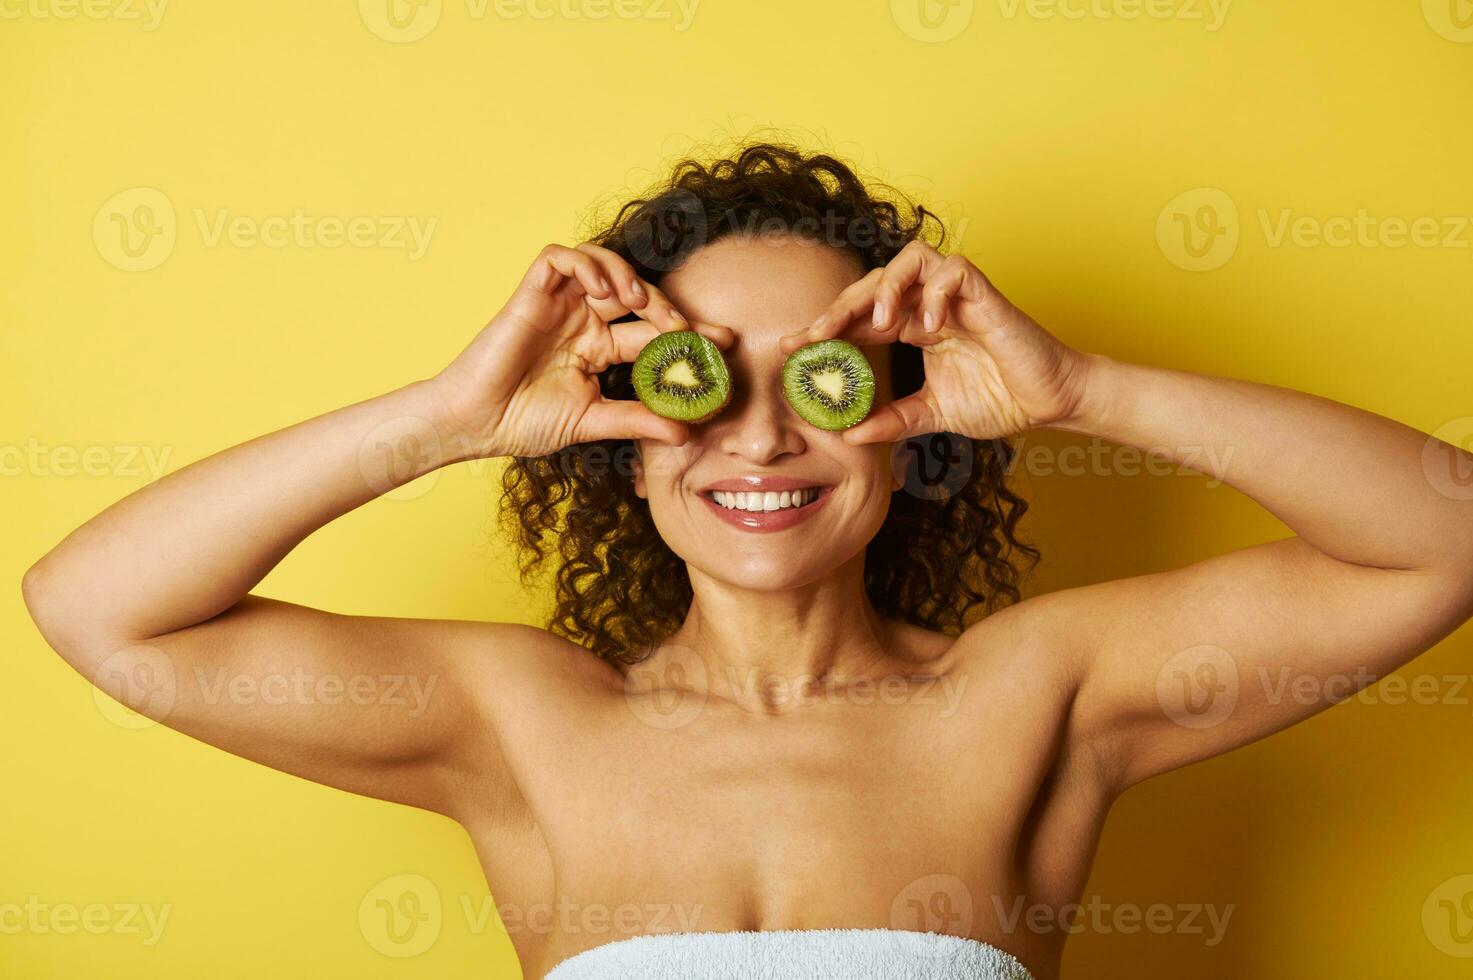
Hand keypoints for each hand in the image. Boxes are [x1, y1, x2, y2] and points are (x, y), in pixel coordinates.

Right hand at [431, 242, 733, 457]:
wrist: (476, 423)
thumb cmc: (524, 422)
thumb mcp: (593, 422)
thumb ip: (637, 420)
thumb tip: (685, 432)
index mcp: (600, 349)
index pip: (653, 333)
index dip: (689, 333)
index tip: (725, 343)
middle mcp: (584, 321)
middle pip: (637, 295)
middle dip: (668, 305)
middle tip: (691, 327)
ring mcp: (559, 304)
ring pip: (602, 263)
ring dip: (628, 276)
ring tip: (640, 304)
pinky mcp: (531, 293)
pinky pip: (560, 258)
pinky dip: (586, 264)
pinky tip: (603, 292)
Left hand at [779, 241, 1092, 443]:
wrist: (1048, 401)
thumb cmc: (998, 398)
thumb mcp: (931, 415)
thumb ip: (892, 420)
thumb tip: (848, 435)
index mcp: (912, 326)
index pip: (859, 317)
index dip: (825, 328)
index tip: (790, 348)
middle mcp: (928, 304)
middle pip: (872, 283)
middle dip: (839, 307)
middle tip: (813, 335)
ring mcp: (956, 294)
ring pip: (909, 260)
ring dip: (886, 287)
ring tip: (876, 323)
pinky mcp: (985, 293)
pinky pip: (953, 271)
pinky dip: (935, 292)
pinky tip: (927, 327)